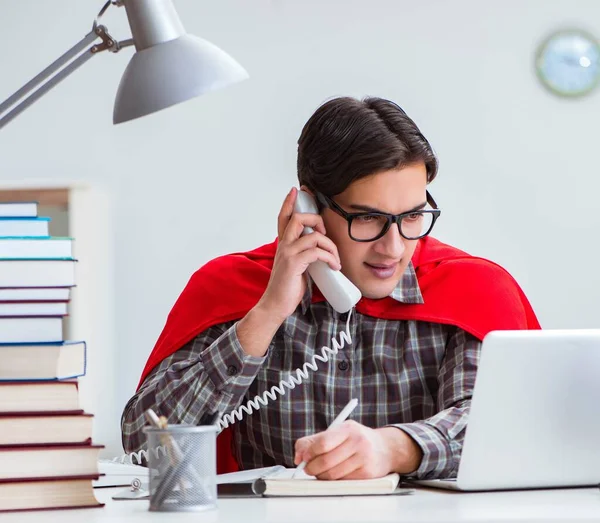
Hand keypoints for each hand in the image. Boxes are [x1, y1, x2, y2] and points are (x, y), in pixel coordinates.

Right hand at [256, 187, 340, 323]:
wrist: (275, 305)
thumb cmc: (287, 288)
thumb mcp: (296, 267)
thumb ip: (304, 255)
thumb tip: (321, 251)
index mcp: (283, 245)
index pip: (283, 218)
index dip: (288, 203)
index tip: (295, 191)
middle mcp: (283, 245)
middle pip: (298, 218)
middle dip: (317, 220)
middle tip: (325, 234)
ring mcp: (287, 253)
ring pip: (313, 235)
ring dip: (330, 245)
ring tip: (335, 259)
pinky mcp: (294, 263)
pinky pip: (317, 251)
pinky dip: (330, 257)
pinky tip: (334, 266)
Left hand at [293, 421, 422, 479]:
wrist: (385, 448)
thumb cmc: (356, 439)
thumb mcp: (338, 432)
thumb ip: (315, 440)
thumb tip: (298, 456)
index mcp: (348, 428)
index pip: (323, 443)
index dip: (309, 453)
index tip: (303, 458)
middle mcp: (358, 441)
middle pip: (326, 460)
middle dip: (312, 467)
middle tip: (307, 469)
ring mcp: (364, 458)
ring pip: (333, 474)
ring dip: (321, 476)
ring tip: (320, 471)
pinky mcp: (367, 473)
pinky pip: (343, 481)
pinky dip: (335, 480)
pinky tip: (335, 473)